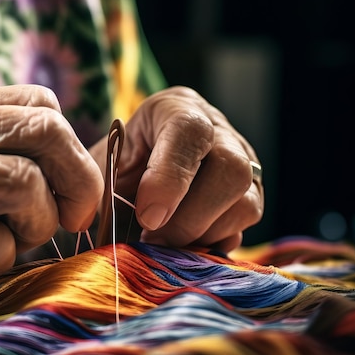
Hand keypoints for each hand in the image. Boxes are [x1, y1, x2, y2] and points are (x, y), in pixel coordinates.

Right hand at [0, 85, 102, 308]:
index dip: (71, 148)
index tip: (70, 189)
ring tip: (12, 241)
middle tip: (75, 217)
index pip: (42, 103)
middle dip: (78, 180)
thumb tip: (74, 169)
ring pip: (26, 184)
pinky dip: (0, 261)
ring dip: (36, 226)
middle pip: (46, 130)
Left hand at [91, 86, 262, 252]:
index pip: (190, 132)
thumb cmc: (117, 165)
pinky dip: (211, 245)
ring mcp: (243, 164)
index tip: (147, 217)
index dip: (170, 178)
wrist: (133, 172)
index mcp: (176, 109)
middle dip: (189, 218)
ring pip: (245, 204)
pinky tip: (182, 245)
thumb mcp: (104, 167)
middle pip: (231, 169)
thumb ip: (109, 188)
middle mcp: (219, 132)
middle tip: (154, 238)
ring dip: (200, 235)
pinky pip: (243, 230)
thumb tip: (115, 235)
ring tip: (164, 243)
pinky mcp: (250, 198)